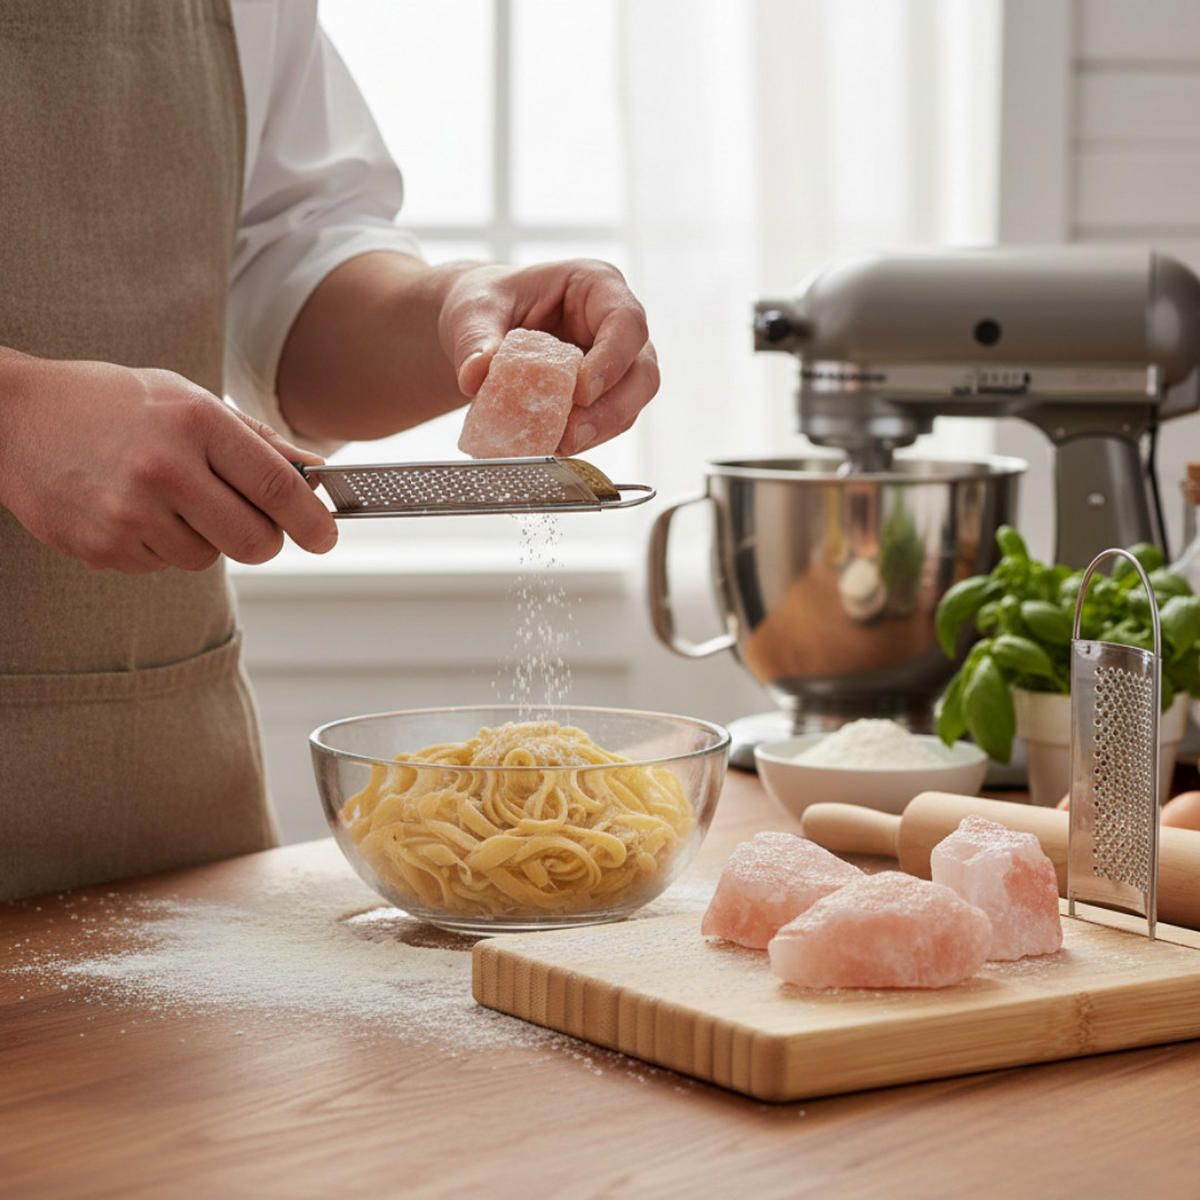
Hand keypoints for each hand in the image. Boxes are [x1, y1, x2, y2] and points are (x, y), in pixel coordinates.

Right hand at [0, 353, 338, 572]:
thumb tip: (315, 472)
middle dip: (265, 540)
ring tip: (169, 498)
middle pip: (254, 542)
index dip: (314, 521)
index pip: (280, 487)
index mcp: (197, 423)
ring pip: (207, 558)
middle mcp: (165, 469)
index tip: (326, 537)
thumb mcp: (190, 400)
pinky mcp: (102, 547)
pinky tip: (134, 509)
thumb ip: (257, 439)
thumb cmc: (115, 404)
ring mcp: (130, 512)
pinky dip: (160, 546)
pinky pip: (162, 566)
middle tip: (255, 525)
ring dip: (204, 538)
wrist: (14, 416)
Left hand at [437, 259, 659, 455]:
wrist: (481, 326)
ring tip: (558, 446)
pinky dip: (584, 438)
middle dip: (611, 410)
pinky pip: (608, 422)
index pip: (626, 322)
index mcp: (597, 286)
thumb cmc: (488, 302)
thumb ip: (476, 340)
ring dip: (599, 430)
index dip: (612, 359)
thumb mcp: (475, 311)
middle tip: (571, 435)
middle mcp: (616, 325)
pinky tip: (554, 445)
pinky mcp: (603, 395)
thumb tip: (473, 376)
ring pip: (631, 403)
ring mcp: (616, 363)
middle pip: (641, 372)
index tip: (580, 392)